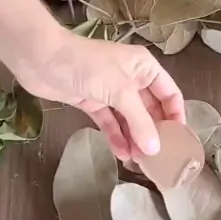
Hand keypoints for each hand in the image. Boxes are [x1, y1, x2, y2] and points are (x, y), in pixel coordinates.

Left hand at [14, 31, 185, 160]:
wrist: (42, 57)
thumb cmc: (88, 66)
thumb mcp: (120, 92)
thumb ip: (140, 121)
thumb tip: (156, 149)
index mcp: (145, 67)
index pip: (169, 93)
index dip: (176, 116)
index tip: (178, 141)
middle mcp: (131, 78)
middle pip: (150, 109)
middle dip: (153, 132)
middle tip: (158, 158)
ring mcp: (110, 90)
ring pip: (129, 118)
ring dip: (134, 138)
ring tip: (139, 162)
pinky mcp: (91, 101)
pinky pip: (109, 122)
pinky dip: (116, 136)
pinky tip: (121, 154)